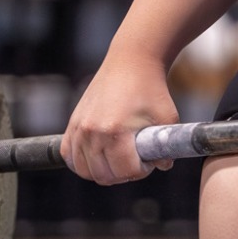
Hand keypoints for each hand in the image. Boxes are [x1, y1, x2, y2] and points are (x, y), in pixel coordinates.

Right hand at [61, 48, 180, 184]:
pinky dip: (82, 161)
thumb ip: (167, 147)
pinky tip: (98, 155)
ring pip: (85, 170)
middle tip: (135, 159)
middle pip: (104, 176)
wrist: (131, 62)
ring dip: (103, 170)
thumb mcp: (167, 117)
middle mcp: (93, 132)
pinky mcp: (73, 123)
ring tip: (118, 157)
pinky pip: (69, 156)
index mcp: (116, 131)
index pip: (125, 172)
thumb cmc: (151, 89)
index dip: (141, 170)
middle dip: (123, 173)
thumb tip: (163, 166)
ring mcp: (79, 128)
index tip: (148, 160)